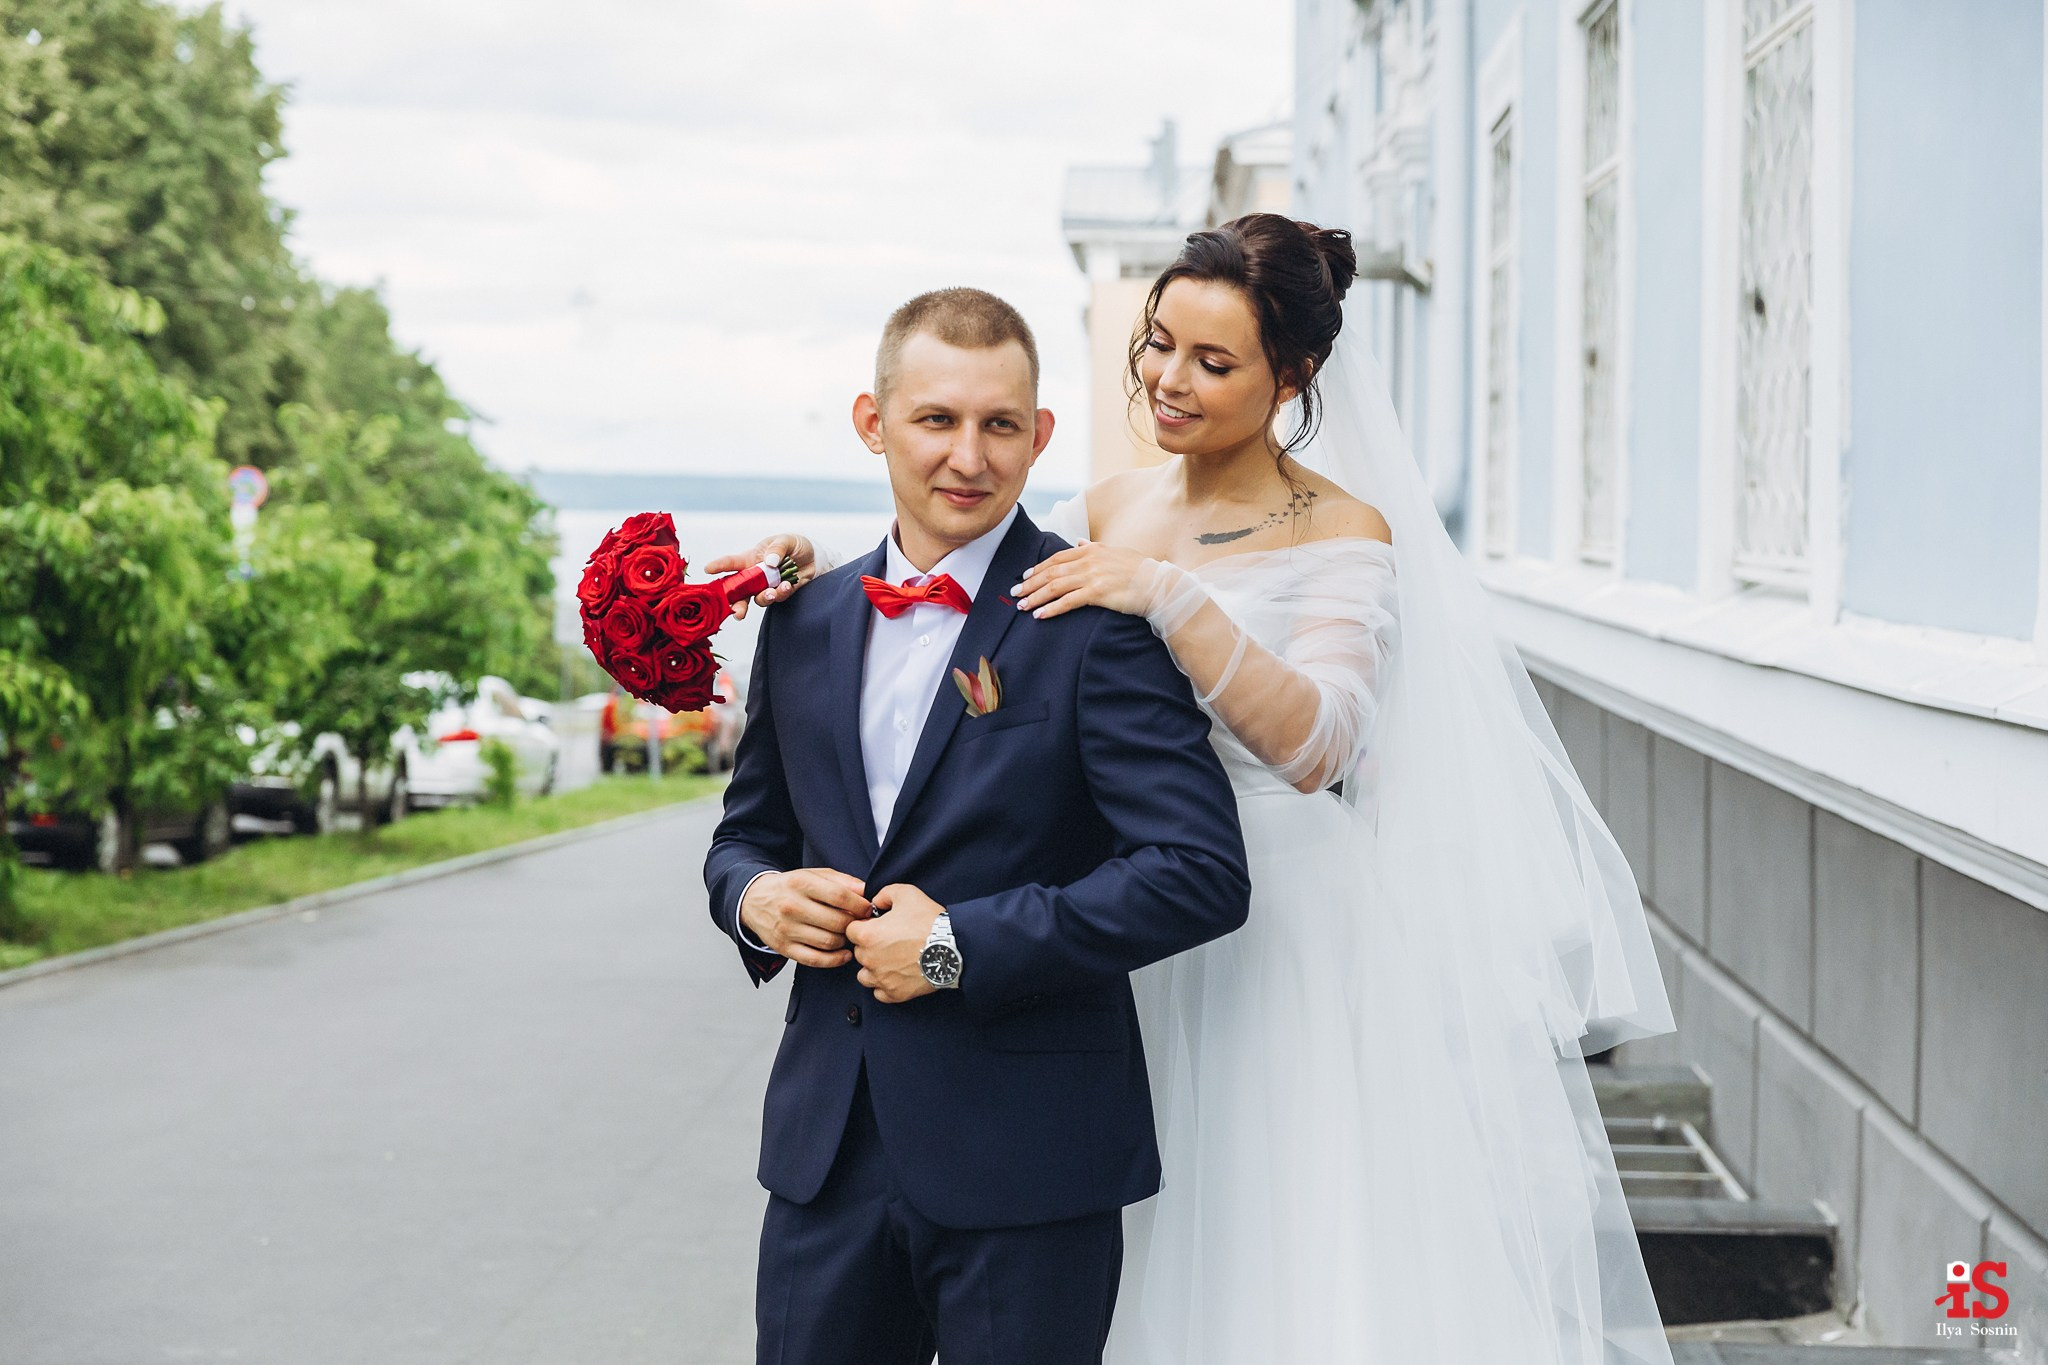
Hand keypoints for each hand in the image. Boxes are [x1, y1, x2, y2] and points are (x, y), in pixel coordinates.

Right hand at [704, 534, 818, 619]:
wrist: (815, 559)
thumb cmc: (795, 545)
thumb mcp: (786, 541)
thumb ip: (777, 549)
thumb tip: (769, 562)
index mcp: (751, 558)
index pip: (732, 562)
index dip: (719, 565)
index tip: (708, 569)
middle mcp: (754, 575)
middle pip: (739, 591)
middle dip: (736, 603)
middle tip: (737, 612)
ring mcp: (766, 586)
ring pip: (756, 599)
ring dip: (763, 598)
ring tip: (772, 593)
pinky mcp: (779, 594)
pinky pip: (776, 598)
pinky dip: (781, 593)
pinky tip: (787, 585)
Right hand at [739, 868, 871, 968]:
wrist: (754, 900)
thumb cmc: (790, 887)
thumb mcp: (813, 875)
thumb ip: (841, 880)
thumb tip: (865, 890)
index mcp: (801, 884)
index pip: (839, 896)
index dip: (860, 905)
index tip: (868, 909)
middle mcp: (792, 907)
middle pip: (836, 922)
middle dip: (855, 924)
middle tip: (860, 924)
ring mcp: (787, 929)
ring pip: (829, 942)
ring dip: (845, 941)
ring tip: (848, 935)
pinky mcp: (784, 948)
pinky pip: (815, 959)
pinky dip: (834, 960)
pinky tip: (843, 954)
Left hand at [844, 883, 944, 1002]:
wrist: (952, 947)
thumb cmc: (929, 920)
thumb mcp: (906, 893)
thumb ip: (884, 894)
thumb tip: (876, 902)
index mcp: (867, 935)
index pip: (851, 931)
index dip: (864, 926)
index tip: (877, 926)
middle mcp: (869, 959)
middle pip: (858, 952)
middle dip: (870, 946)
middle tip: (891, 941)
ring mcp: (881, 979)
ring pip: (864, 975)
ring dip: (873, 968)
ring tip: (891, 960)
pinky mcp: (895, 993)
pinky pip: (879, 993)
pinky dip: (885, 985)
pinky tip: (896, 975)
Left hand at [1010, 541, 1158, 619]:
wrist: (1159, 584)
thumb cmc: (1139, 571)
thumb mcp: (1115, 552)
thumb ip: (1094, 548)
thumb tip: (1080, 543)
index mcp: (1092, 550)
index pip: (1058, 558)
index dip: (1039, 567)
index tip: (1025, 576)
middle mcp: (1089, 560)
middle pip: (1051, 572)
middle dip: (1031, 583)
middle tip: (1016, 592)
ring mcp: (1093, 576)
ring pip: (1055, 586)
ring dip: (1036, 597)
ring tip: (1022, 606)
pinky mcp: (1098, 593)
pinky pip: (1068, 602)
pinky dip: (1051, 608)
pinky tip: (1040, 615)